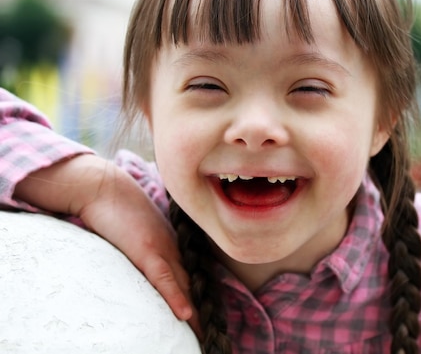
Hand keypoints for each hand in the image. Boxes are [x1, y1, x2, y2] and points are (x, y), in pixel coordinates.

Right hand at [14, 154, 199, 332]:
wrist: (106, 188)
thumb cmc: (119, 209)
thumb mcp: (139, 233)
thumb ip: (148, 250)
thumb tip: (149, 267)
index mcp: (172, 246)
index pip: (191, 278)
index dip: (200, 299)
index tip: (208, 320)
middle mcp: (173, 249)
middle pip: (193, 286)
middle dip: (203, 312)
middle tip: (212, 335)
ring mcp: (162, 249)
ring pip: (183, 286)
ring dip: (195, 313)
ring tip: (204, 335)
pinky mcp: (146, 250)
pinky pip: (164, 278)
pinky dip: (175, 297)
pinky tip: (186, 315)